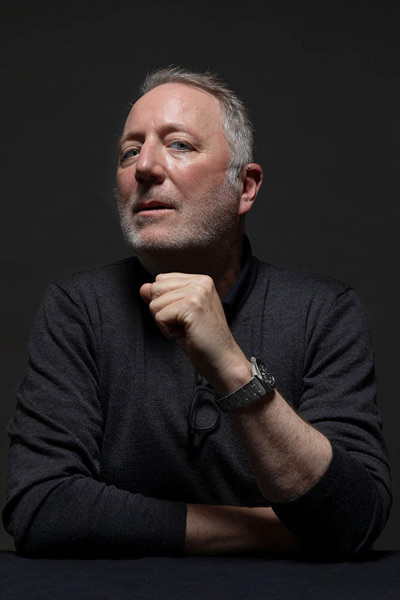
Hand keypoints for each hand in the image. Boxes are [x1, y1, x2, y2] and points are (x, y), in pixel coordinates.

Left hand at [140, 273, 250, 394]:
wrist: (222, 360)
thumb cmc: (201, 340)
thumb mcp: (177, 315)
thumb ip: (161, 298)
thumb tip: (143, 288)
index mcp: (199, 280)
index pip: (160, 281)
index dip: (164, 304)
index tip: (184, 317)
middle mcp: (201, 282)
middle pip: (155, 290)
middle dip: (163, 312)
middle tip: (186, 325)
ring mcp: (198, 292)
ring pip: (155, 304)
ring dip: (166, 324)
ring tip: (187, 330)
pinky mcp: (192, 305)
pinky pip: (160, 317)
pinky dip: (168, 332)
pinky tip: (187, 334)